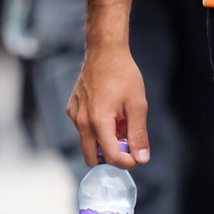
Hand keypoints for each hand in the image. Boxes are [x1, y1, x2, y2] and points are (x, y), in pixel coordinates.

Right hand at [67, 0, 149, 166]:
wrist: (105, 51)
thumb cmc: (123, 75)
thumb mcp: (137, 104)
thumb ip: (139, 134)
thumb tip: (142, 158)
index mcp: (99, 121)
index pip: (111, 156)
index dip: (127, 162)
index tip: (137, 158)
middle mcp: (82, 121)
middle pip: (92, 158)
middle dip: (110, 157)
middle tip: (126, 144)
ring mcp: (74, 115)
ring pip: (88, 142)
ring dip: (104, 140)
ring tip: (119, 119)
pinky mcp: (72, 108)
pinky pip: (83, 128)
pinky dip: (96, 127)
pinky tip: (108, 110)